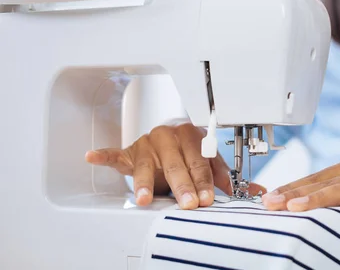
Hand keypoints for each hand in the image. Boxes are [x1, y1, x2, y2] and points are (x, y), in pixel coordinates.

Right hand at [85, 123, 265, 208]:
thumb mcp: (206, 160)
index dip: (205, 181)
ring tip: (143, 197)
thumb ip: (222, 174)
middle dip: (183, 186)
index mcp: (191, 136)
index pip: (200, 161)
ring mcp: (146, 144)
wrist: (166, 140)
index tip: (209, 198)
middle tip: (188, 203)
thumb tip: (247, 191)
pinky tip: (93, 156)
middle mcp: (168, 137)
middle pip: (176, 165)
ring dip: (144, 183)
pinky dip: (104, 156)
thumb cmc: (187, 152)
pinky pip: (114, 153)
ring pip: (146, 165)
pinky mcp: (128, 152)